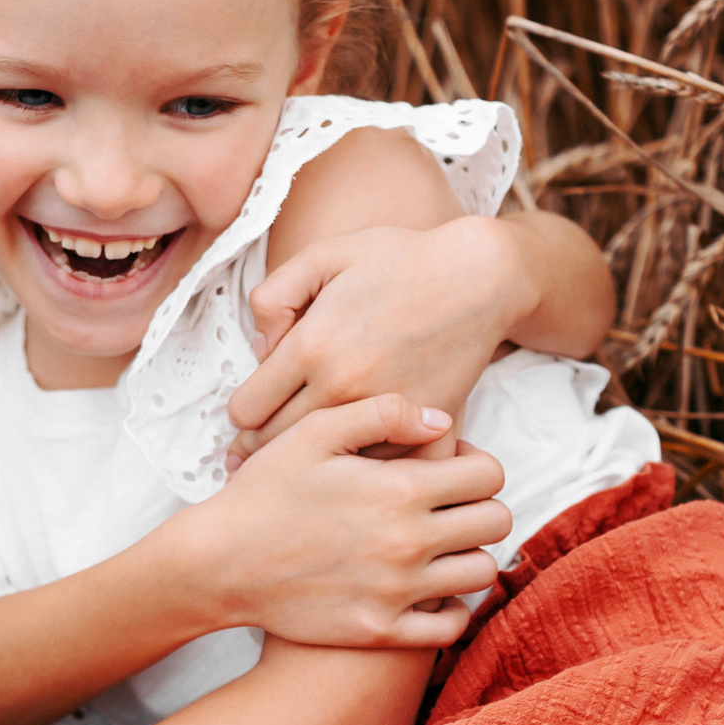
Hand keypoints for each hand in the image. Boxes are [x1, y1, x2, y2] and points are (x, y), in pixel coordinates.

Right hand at [173, 393, 509, 648]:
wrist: (219, 563)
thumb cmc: (265, 492)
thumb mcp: (314, 432)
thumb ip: (383, 414)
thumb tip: (442, 422)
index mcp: (400, 489)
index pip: (489, 475)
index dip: (477, 465)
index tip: (450, 470)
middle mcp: (409, 542)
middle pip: (497, 523)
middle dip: (481, 506)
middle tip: (450, 506)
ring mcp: (398, 592)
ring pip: (481, 573)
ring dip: (469, 554)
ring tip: (440, 546)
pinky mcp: (382, 630)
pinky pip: (451, 626)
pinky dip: (452, 608)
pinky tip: (429, 590)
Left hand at [227, 217, 528, 466]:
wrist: (480, 275)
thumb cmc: (400, 259)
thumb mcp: (321, 255)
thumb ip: (272, 297)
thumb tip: (262, 350)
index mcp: (310, 346)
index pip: (245, 411)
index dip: (243, 413)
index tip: (255, 411)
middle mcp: (342, 386)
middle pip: (275, 444)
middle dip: (263, 445)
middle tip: (266, 443)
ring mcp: (385, 413)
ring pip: (325, 464)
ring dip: (313, 460)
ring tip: (307, 454)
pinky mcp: (425, 429)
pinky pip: (382, 469)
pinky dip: (369, 467)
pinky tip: (361, 455)